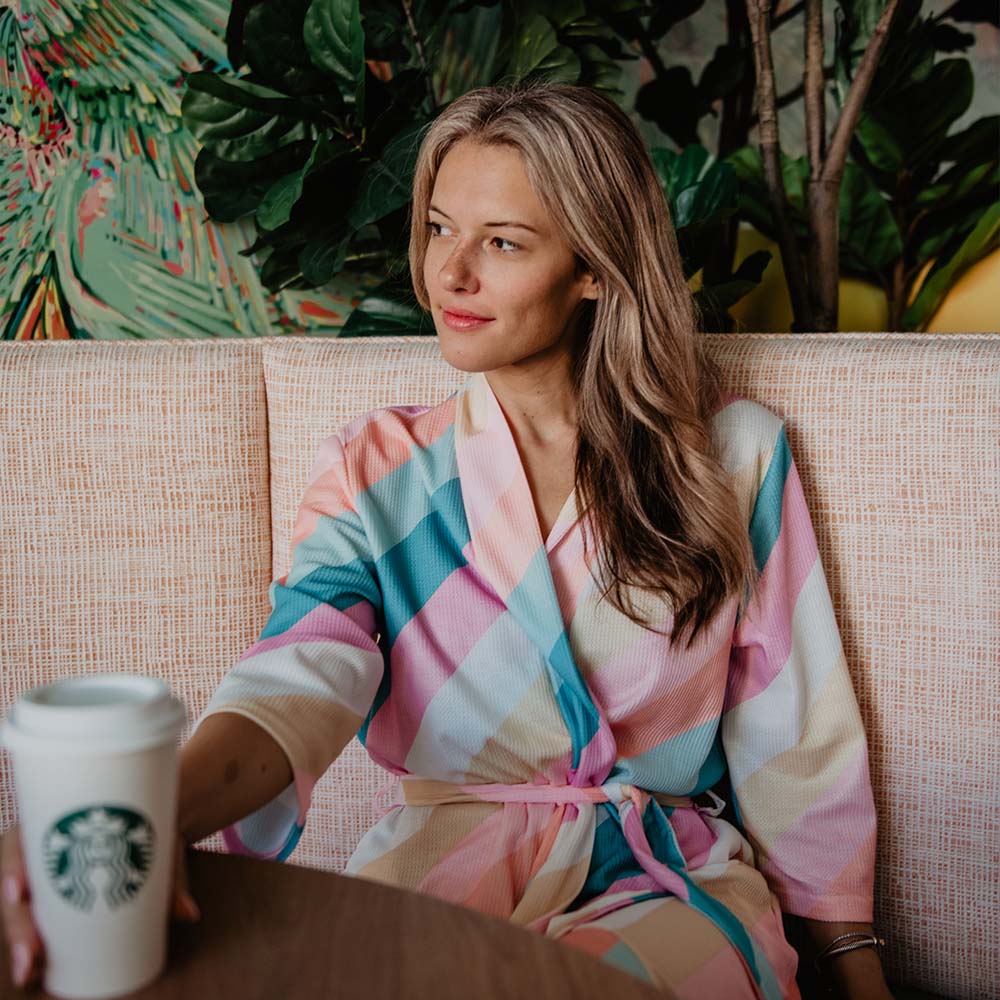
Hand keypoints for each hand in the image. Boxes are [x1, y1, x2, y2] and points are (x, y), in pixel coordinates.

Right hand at [1, 823, 199, 990]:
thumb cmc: (151, 827)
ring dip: (21, 940)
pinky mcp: (52, 897)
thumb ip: (171, 876)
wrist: (158, 822)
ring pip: (21, 908)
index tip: (19, 893)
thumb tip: (188, 913)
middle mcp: (44, 849)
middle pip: (17, 885)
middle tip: (32, 954)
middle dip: (18, 923)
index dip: (13, 867)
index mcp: (56, 819)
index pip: (20, 841)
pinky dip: (30, 943)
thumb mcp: (159, 842)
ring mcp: (46, 875)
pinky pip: (33, 919)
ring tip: (31, 970)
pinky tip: (32, 969)